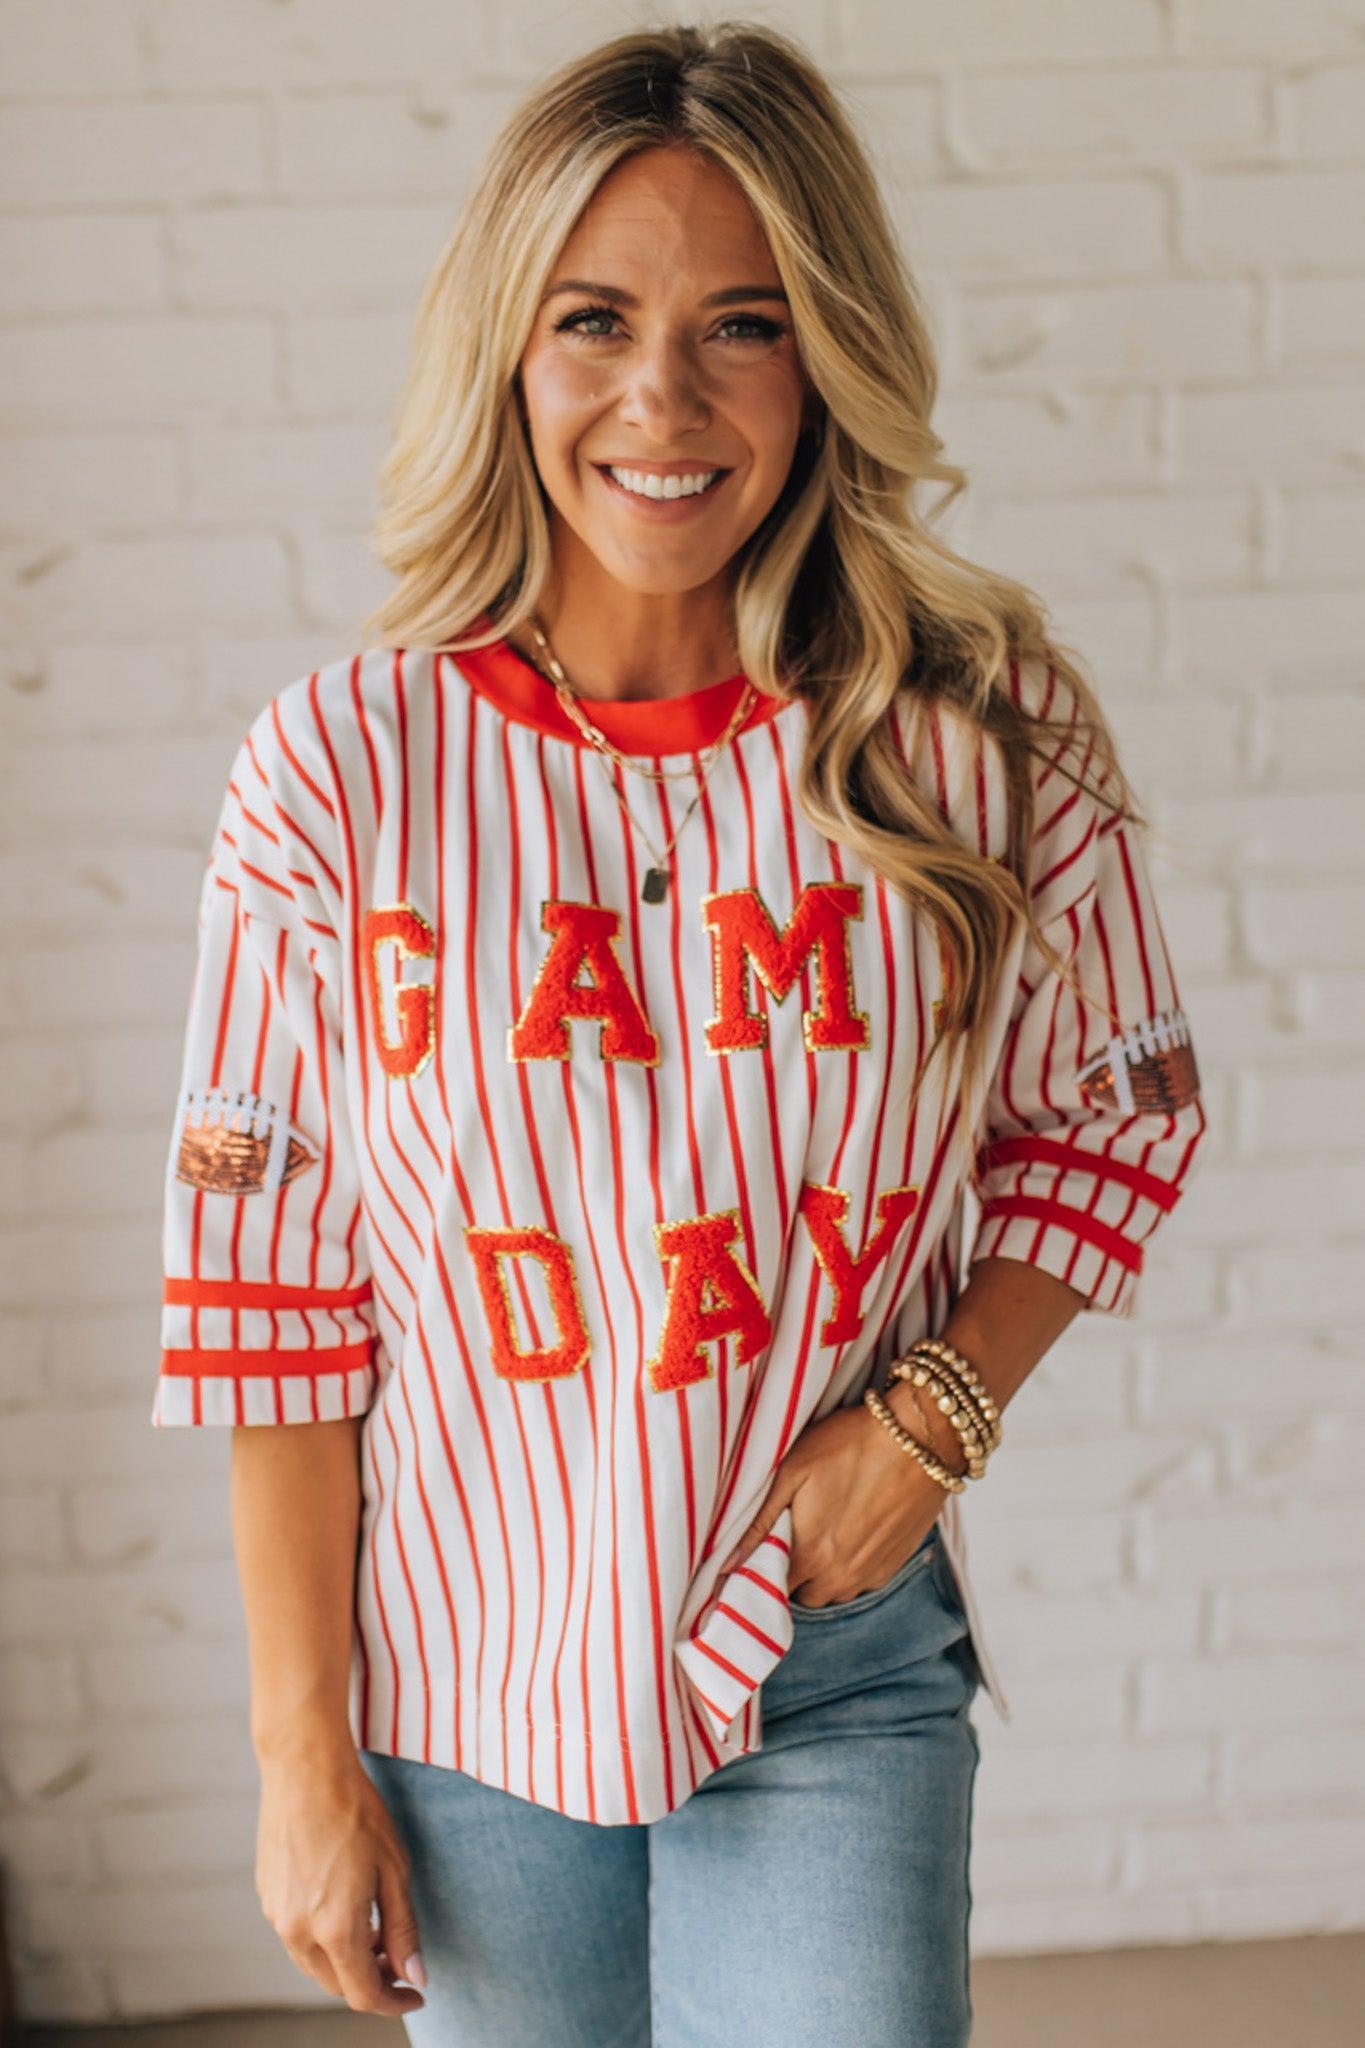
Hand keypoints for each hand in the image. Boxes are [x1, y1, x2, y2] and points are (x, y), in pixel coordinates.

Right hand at [255, 1747, 426, 2017]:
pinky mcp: (266, 1896)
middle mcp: (298, 1931)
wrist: (305, 1768)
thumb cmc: (356, 1811)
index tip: (415, 1994)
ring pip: (313, 1963)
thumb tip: (415, 1977)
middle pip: (336, 1985)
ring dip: (345, 1960)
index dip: (392, 2002)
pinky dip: (322, 1938)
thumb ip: (403, 1929)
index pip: (363, 1995)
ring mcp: (276, 1915)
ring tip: (374, 1930)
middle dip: (370, 1980)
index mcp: (334, 1928)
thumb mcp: (394, 1868)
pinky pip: (296, 1935)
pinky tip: (343, 1905)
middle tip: (398, 1958)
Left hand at [718, 1388, 954, 1608]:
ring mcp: (871, 1574)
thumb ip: (759, 1523)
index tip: (760, 1552)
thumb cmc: (849, 1444)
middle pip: (802, 1596)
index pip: (771, 1590)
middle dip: (793, 1574)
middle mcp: (841, 1577)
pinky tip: (853, 1531)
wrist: (918, 1438)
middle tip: (793, 1536)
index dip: (761, 1571)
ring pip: (834, 1593)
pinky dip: (852, 1567)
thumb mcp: (793, 1471)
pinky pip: (862, 1582)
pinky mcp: (895, 1564)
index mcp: (809, 1556)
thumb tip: (727, 1563)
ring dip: (823, 1574)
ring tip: (825, 1531)